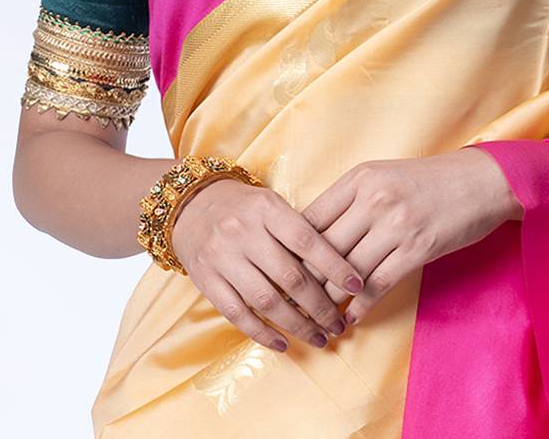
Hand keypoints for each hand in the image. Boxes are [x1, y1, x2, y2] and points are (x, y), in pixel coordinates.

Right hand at [171, 178, 364, 352]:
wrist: (191, 205)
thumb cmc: (244, 207)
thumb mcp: (271, 204)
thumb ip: (298, 231)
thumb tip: (336, 269)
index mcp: (267, 209)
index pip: (308, 241)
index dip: (335, 266)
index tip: (357, 287)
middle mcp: (244, 232)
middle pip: (290, 277)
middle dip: (320, 306)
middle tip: (339, 324)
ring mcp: (223, 257)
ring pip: (267, 301)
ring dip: (297, 325)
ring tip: (319, 338)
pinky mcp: (206, 280)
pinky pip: (238, 314)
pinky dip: (263, 333)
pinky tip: (283, 344)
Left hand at [298, 147, 521, 325]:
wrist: (480, 180)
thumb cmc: (427, 180)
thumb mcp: (382, 176)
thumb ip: (349, 200)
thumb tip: (312, 235)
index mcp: (359, 178)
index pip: (310, 219)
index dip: (291, 251)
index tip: (279, 273)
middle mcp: (373, 199)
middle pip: (323, 250)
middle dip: (304, 283)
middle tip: (289, 306)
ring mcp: (395, 225)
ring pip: (347, 273)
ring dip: (329, 302)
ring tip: (317, 320)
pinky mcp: (417, 249)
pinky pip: (377, 286)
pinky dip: (359, 308)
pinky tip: (349, 320)